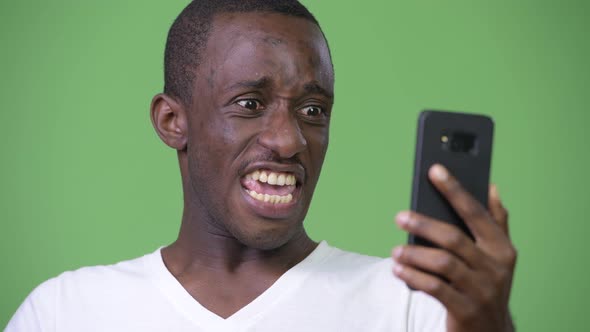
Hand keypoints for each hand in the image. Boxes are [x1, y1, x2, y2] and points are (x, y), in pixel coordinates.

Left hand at [392, 164, 516, 331]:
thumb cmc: (486, 284)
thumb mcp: (498, 256)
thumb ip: (496, 222)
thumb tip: (492, 187)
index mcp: (502, 248)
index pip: (476, 212)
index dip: (455, 189)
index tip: (435, 170)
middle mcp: (495, 267)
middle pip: (454, 238)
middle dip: (424, 224)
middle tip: (400, 217)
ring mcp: (481, 290)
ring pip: (442, 263)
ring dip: (414, 254)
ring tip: (395, 251)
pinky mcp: (465, 309)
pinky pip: (435, 288)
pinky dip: (413, 277)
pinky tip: (398, 270)